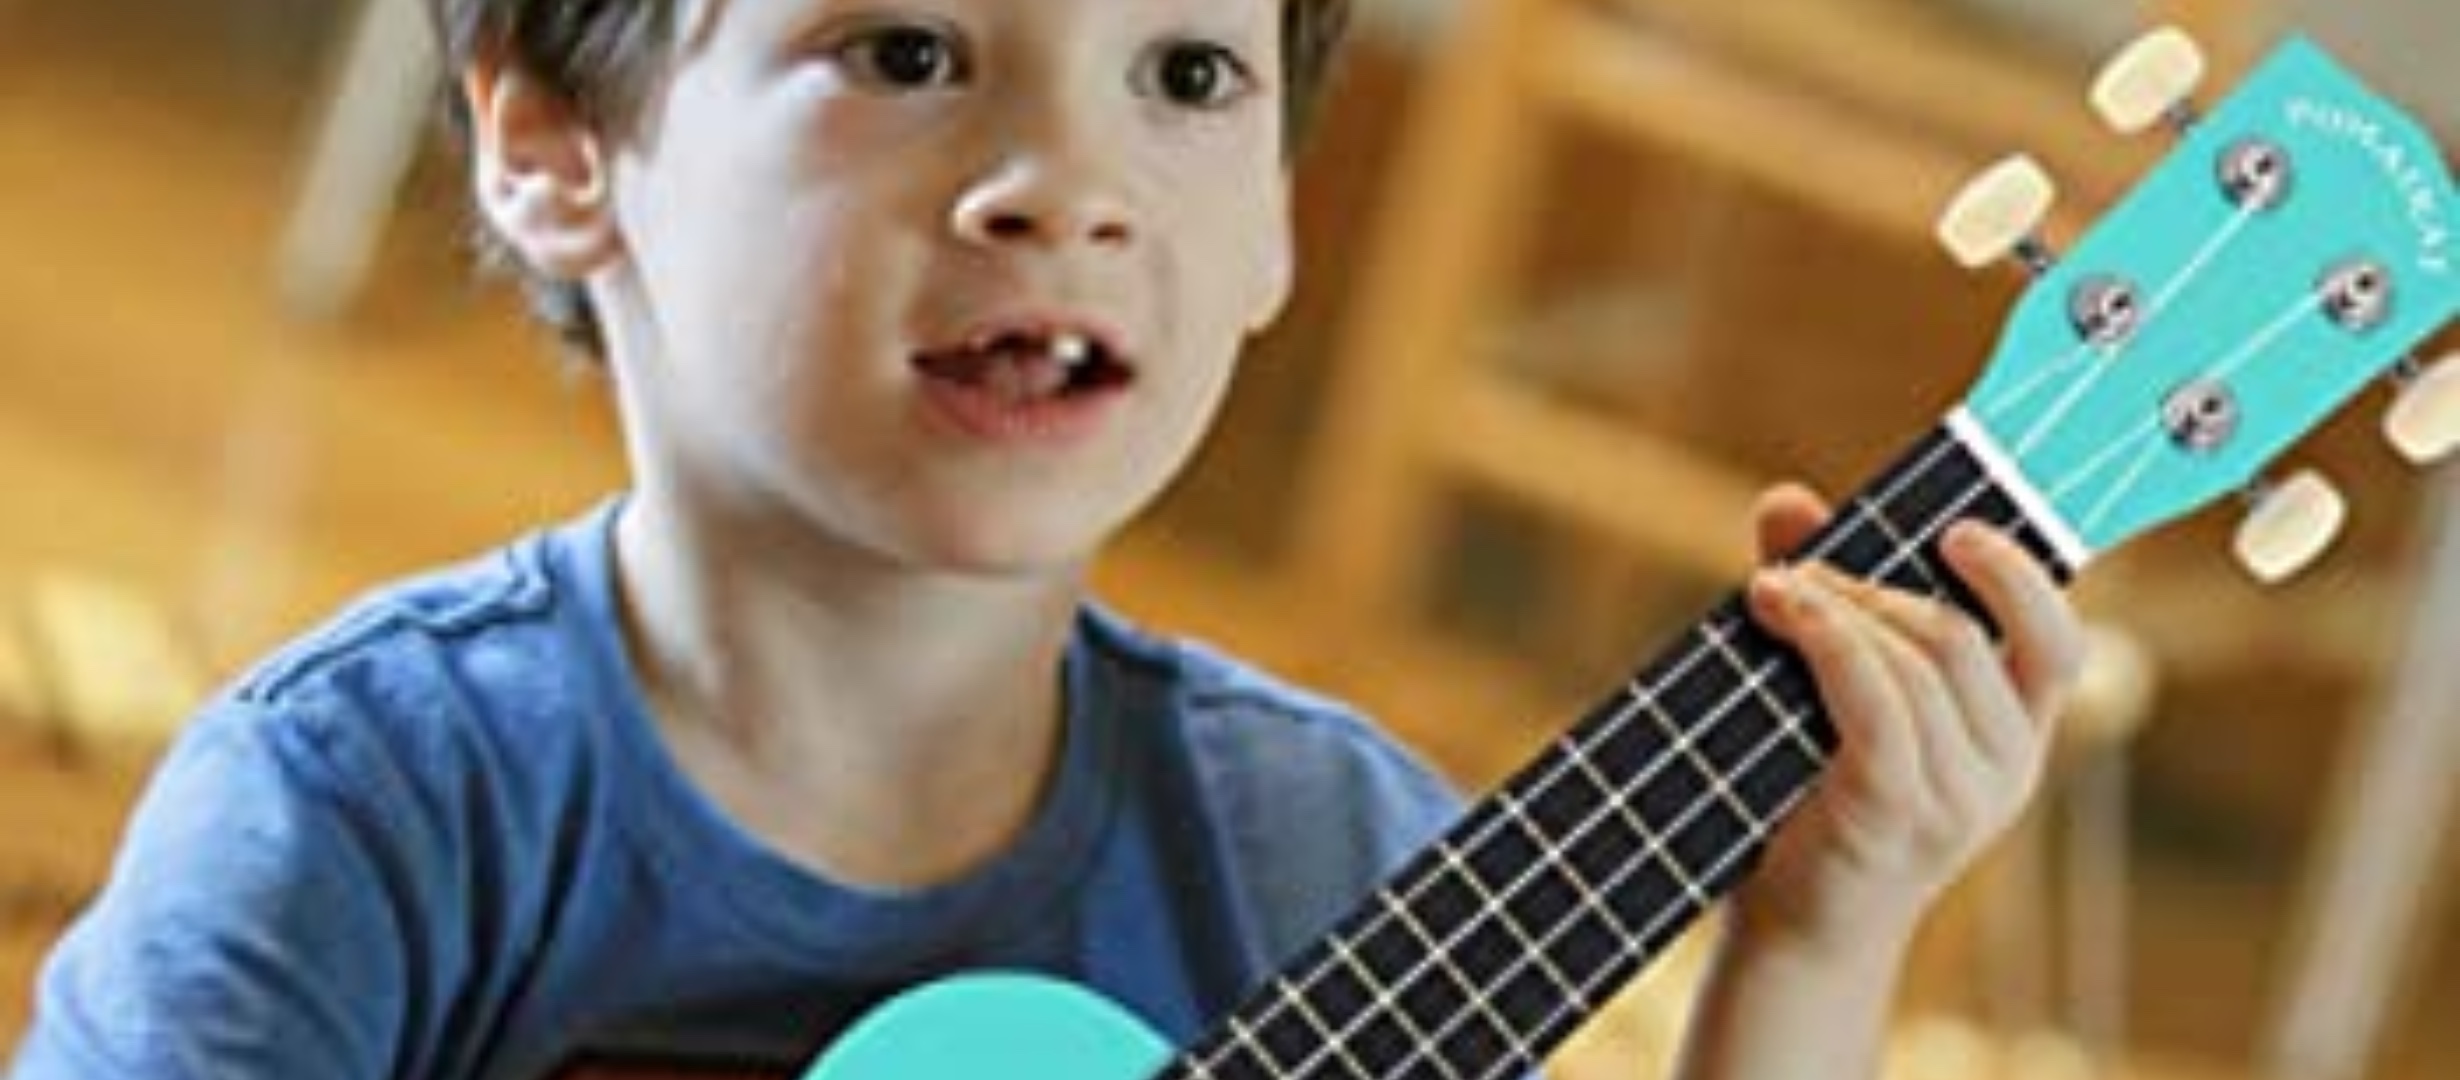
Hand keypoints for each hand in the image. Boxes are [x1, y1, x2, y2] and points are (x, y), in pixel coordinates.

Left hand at [1728, 482, 2085, 960]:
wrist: (1792, 929)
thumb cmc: (1812, 800)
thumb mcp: (1825, 689)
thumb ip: (1821, 595)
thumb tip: (1788, 500)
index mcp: (2013, 732)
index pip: (2058, 641)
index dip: (2024, 574)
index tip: (1956, 525)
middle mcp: (2007, 765)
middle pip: (1964, 632)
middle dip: (1875, 582)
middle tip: (1802, 571)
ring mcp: (1962, 795)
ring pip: (1921, 654)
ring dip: (1837, 604)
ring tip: (1775, 591)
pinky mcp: (1901, 811)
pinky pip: (1878, 698)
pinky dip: (1826, 635)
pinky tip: (1775, 607)